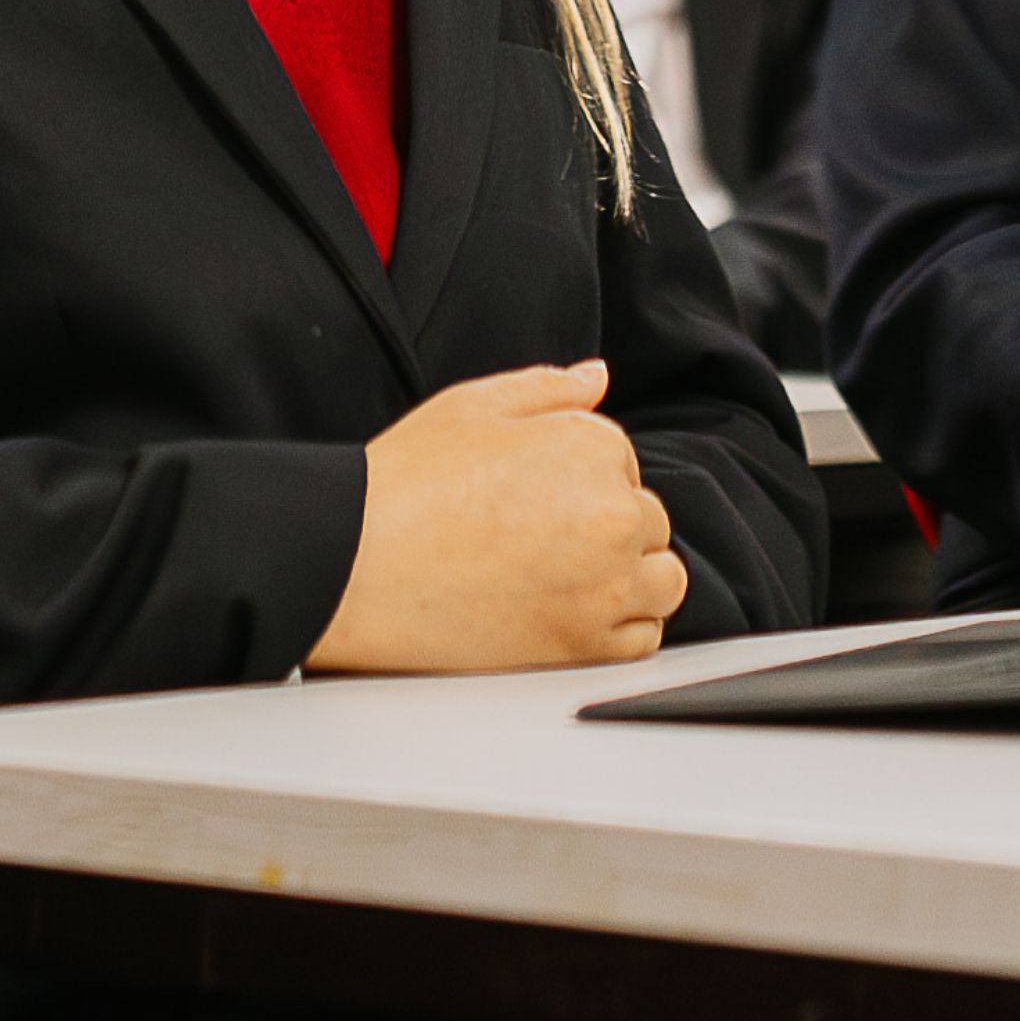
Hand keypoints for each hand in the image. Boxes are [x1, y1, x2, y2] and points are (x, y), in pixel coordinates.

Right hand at [305, 360, 687, 672]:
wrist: (356, 565)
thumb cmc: (407, 482)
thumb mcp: (475, 405)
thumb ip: (550, 388)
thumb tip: (598, 377)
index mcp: (591, 447)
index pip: (622, 458)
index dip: (576, 474)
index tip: (531, 492)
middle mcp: (611, 514)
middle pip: (646, 517)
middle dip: (605, 521)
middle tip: (537, 533)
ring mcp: (603, 583)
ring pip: (663, 578)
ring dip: (630, 572)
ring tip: (566, 572)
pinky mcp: (584, 643)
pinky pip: (644, 637)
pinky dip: (621, 624)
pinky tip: (573, 608)